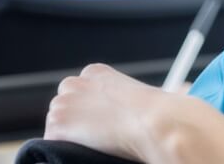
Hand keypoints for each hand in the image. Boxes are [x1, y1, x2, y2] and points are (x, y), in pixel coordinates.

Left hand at [45, 64, 180, 160]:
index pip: (79, 93)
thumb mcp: (147, 95)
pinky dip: (65, 150)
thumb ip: (133, 97)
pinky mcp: (58, 125)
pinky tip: (87, 151)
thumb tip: (172, 95)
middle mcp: (76, 82)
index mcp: (97, 72)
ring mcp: (63, 103)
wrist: (157, 122)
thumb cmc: (163, 112)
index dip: (89, 112)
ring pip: (57, 125)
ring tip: (96, 144)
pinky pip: (51, 144)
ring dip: (70, 136)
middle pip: (64, 106)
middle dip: (76, 122)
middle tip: (98, 137)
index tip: (102, 124)